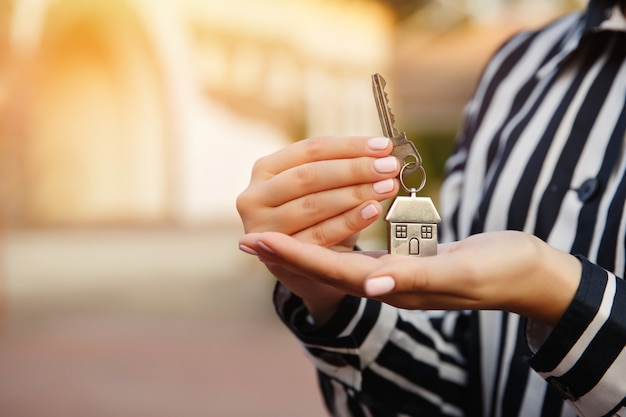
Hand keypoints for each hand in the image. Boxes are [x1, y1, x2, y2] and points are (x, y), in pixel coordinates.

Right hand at [236, 136, 400, 324]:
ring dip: (355, 193)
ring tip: (387, 186)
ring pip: (313, 204)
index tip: (385, 146)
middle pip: (310, 175)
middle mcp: (255, 196)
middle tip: (389, 167)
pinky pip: (319, 234)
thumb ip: (344, 168)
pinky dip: (349, 221)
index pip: (311, 149)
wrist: (306, 268)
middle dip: (354, 169)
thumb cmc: (318, 219)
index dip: (350, 146)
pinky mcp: (277, 255)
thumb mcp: (324, 189)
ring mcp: (263, 227)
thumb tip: (384, 152)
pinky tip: (373, 210)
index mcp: (266, 168)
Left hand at [239, 230, 581, 326]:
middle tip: (245, 236)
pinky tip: (322, 225)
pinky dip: (334, 235)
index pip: (333, 270)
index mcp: (396, 286)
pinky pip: (358, 250)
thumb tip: (372, 284)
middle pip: (326, 268)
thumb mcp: (462, 271)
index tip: (255, 240)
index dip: (293, 255)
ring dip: (305, 244)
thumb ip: (417, 276)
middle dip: (286, 253)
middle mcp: (388, 283)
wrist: (527, 274)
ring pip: (338, 258)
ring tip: (272, 232)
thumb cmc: (502, 271)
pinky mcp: (406, 262)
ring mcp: (395, 274)